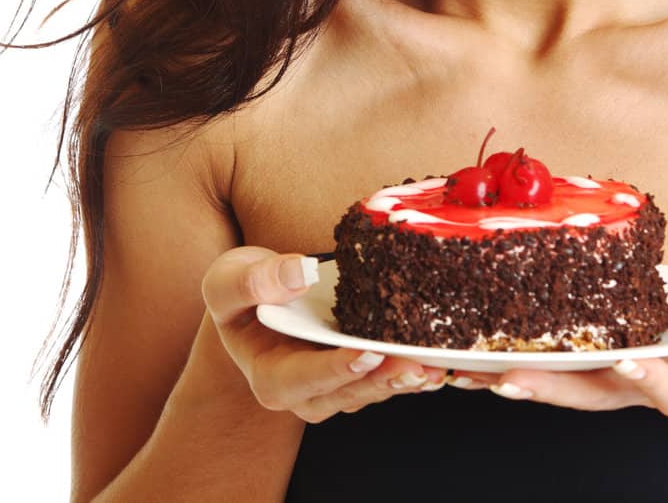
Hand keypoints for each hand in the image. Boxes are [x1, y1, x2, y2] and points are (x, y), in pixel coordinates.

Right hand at [201, 246, 449, 422]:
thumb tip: (299, 273)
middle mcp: (304, 394)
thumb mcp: (229, 279)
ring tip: (433, 366)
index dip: (336, 368)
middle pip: (346, 393)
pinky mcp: (356, 374)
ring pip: (371, 390)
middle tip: (415, 366)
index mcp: (269, 379)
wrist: (257, 293)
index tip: (367, 353)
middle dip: (381, 380)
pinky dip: (411, 372)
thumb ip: (255, 280)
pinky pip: (385, 378)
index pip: (304, 378)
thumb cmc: (240, 289)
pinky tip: (438, 364)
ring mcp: (333, 388)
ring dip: (403, 380)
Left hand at [456, 257, 667, 414]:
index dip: (651, 380)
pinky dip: (512, 360)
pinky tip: (469, 353)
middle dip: (551, 389)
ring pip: (563, 385)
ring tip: (469, 370)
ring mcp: (616, 376)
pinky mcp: (594, 358)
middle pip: (596, 396)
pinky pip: (551, 363)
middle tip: (507, 378)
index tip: (629, 361)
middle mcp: (646, 384)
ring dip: (518, 378)